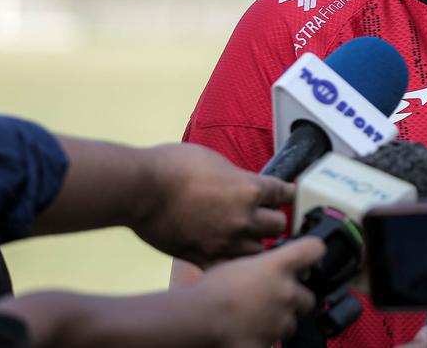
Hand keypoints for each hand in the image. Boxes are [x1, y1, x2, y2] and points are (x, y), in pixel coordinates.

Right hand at [135, 143, 292, 266]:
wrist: (140, 189)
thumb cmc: (171, 167)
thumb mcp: (215, 160)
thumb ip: (237, 177)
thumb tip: (243, 183)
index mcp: (250, 188)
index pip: (285, 193)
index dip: (285, 194)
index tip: (285, 196)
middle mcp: (245, 217)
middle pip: (279, 225)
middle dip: (273, 220)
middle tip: (263, 218)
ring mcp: (226, 241)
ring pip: (259, 250)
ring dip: (255, 243)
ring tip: (245, 239)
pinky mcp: (205, 257)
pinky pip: (230, 267)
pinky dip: (230, 263)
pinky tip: (226, 257)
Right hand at [185, 237, 322, 347]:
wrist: (197, 319)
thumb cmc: (211, 289)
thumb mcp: (239, 264)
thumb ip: (265, 264)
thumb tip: (273, 266)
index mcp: (279, 267)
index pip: (315, 249)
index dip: (313, 252)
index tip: (309, 257)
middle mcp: (287, 292)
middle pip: (309, 296)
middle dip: (294, 299)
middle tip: (272, 300)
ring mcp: (281, 320)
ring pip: (292, 322)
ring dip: (280, 321)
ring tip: (255, 318)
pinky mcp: (271, 343)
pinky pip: (275, 342)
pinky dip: (264, 339)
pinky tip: (248, 333)